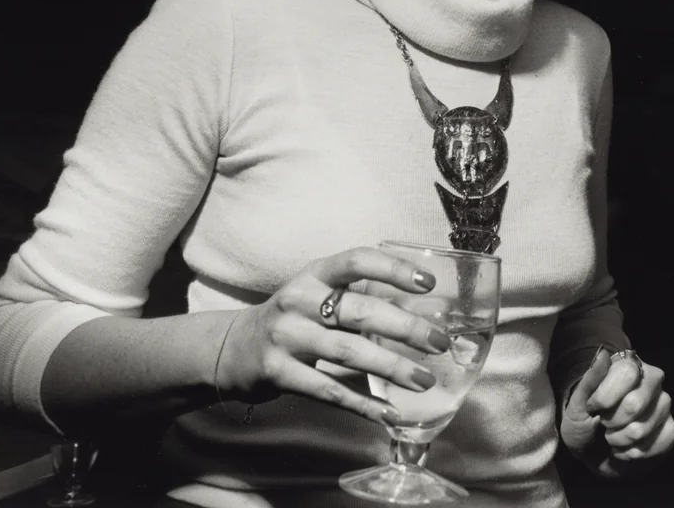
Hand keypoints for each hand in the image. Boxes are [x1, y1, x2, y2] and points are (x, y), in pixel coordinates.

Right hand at [214, 247, 451, 424]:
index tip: (427, 284)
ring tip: (424, 380)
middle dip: (405, 328)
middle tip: (440, 342)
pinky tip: (388, 411)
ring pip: (349, 352)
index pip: (358, 260)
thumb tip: (419, 313)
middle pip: (360, 311)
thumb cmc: (294, 317)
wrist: (233, 348)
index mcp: (315, 273)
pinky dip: (361, 403)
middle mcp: (299, 299)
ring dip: (392, 368)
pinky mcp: (279, 373)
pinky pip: (328, 390)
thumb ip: (357, 297)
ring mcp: (287, 336)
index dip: (393, 269)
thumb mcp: (317, 293)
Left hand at [561, 347, 673, 476]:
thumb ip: (590, 380)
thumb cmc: (584, 420)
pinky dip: (635, 454)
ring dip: (619, 441)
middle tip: (604, 423)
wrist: (592, 452)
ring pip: (641, 429)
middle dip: (611, 422)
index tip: (592, 407)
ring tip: (613, 437)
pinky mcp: (671, 429)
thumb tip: (603, 354)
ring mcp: (664, 405)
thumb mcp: (578, 402)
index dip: (606, 396)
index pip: (628, 373)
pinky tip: (628, 448)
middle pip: (635, 404)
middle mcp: (652, 381)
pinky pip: (658, 445)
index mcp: (629, 366)